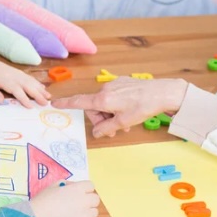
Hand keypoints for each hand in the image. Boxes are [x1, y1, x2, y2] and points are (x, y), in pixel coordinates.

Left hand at [0, 50, 49, 107]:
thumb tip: (2, 101)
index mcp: (3, 78)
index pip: (16, 89)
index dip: (24, 98)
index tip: (31, 107)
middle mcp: (11, 74)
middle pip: (27, 85)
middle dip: (37, 94)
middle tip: (46, 103)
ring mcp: (13, 72)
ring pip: (29, 80)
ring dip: (39, 88)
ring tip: (48, 96)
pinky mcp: (13, 71)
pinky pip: (27, 77)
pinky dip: (36, 82)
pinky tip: (41, 87)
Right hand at [30, 180, 99, 216]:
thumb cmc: (43, 200)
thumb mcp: (54, 185)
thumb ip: (68, 184)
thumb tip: (74, 187)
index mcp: (78, 189)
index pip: (91, 186)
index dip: (85, 189)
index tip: (78, 193)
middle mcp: (84, 201)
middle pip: (96, 199)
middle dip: (89, 200)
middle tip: (79, 204)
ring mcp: (84, 215)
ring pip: (94, 213)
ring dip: (88, 212)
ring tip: (76, 214)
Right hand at [51, 77, 188, 137]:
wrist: (161, 93)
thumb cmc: (143, 107)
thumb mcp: (123, 122)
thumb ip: (107, 128)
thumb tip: (96, 133)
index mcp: (102, 99)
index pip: (79, 101)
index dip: (66, 103)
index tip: (54, 103)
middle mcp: (105, 89)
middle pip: (94, 107)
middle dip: (102, 120)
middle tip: (115, 131)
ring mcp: (114, 85)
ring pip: (105, 103)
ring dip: (111, 115)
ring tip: (125, 124)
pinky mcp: (123, 83)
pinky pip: (114, 97)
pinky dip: (117, 107)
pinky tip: (129, 112)